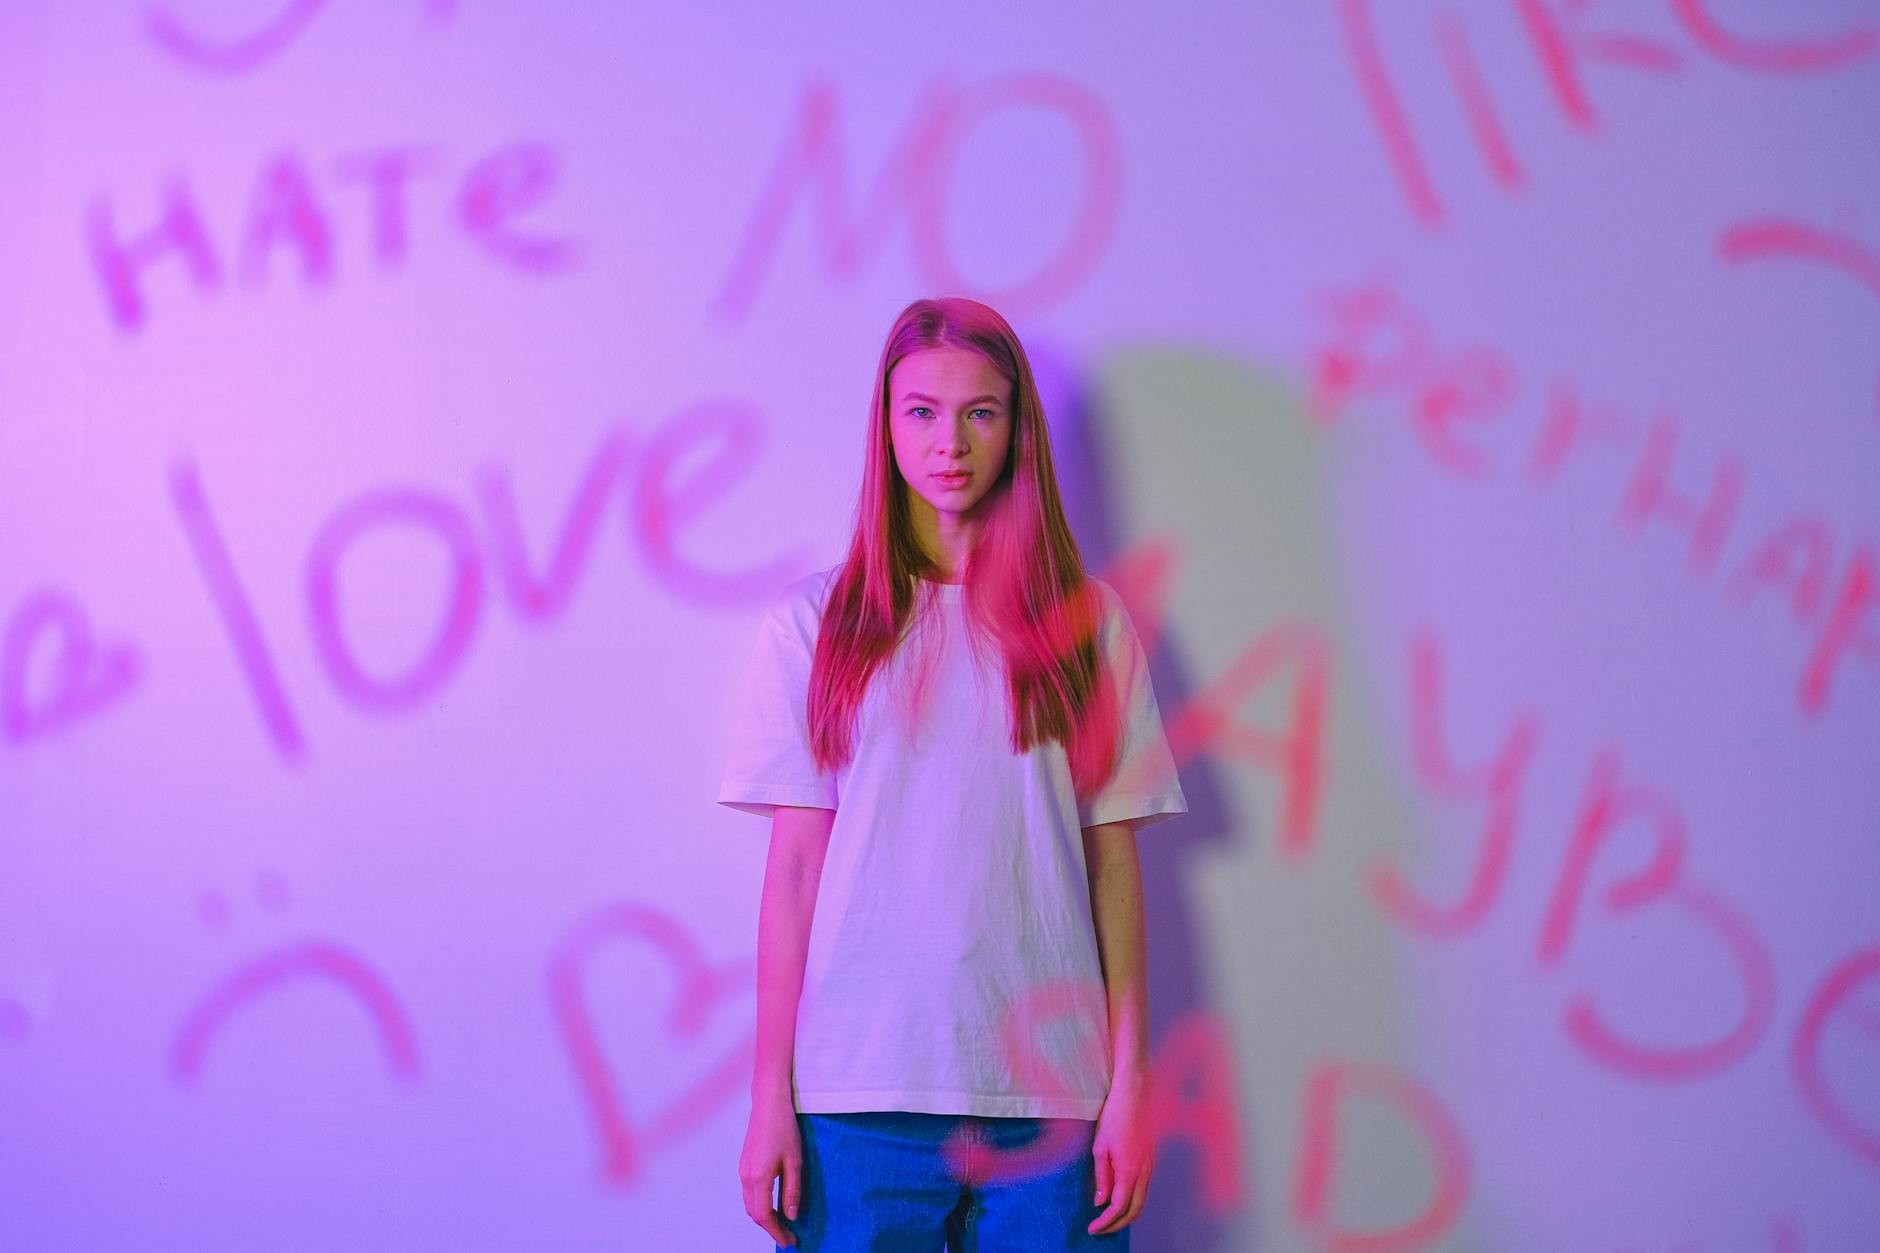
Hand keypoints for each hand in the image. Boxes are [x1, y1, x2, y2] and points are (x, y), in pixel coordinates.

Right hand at [739, 1097, 802, 1247]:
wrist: (769, 1104)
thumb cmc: (784, 1129)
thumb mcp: (795, 1161)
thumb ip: (793, 1190)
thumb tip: (791, 1215)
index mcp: (759, 1178)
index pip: (765, 1216)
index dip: (777, 1232)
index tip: (790, 1241)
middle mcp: (746, 1177)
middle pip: (755, 1214)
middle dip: (771, 1228)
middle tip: (789, 1236)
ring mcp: (743, 1170)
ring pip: (750, 1204)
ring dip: (764, 1217)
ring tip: (783, 1223)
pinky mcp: (744, 1165)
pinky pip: (749, 1193)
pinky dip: (759, 1204)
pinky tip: (773, 1204)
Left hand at [1088, 1073, 1153, 1235]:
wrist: (1135, 1093)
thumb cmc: (1115, 1116)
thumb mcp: (1100, 1147)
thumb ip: (1102, 1176)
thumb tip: (1100, 1201)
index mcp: (1130, 1170)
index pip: (1119, 1207)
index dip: (1106, 1222)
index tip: (1092, 1228)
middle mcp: (1145, 1172)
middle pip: (1135, 1210)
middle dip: (1117, 1224)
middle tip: (1099, 1229)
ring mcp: (1150, 1166)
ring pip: (1142, 1200)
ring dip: (1126, 1213)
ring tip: (1106, 1218)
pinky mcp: (1151, 1160)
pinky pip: (1144, 1188)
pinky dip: (1132, 1200)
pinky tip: (1118, 1197)